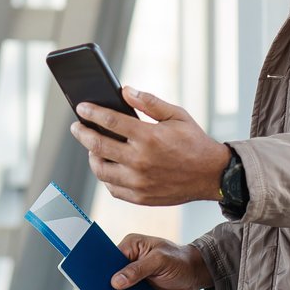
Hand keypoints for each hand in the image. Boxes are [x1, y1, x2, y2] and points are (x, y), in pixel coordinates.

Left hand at [70, 87, 231, 205]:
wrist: (212, 175)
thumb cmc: (194, 142)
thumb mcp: (177, 115)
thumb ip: (150, 102)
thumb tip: (126, 91)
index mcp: (149, 137)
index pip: (110, 121)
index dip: (91, 113)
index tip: (81, 108)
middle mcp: (140, 161)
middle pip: (98, 146)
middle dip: (82, 133)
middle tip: (77, 127)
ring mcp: (138, 182)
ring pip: (101, 170)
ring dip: (91, 157)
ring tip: (92, 148)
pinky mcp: (140, 197)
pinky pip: (112, 188)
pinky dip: (105, 177)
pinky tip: (108, 166)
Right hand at [89, 235, 212, 289]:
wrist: (197, 274)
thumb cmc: (181, 261)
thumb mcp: (160, 262)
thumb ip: (138, 270)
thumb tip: (116, 282)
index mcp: (131, 245)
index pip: (108, 258)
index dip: (98, 272)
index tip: (91, 287)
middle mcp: (129, 258)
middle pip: (108, 275)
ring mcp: (133, 273)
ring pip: (115, 288)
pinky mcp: (139, 286)